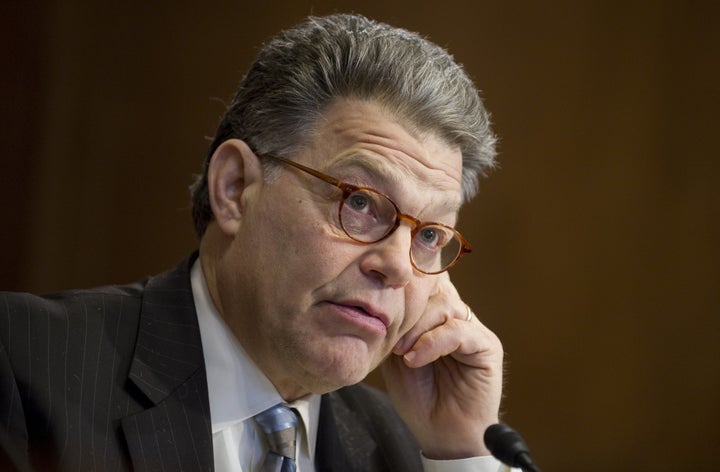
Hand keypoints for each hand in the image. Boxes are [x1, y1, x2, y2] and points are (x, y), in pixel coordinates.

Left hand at [381, 272, 503, 458]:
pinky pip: (458, 331)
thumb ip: (397, 327)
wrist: (440, 434)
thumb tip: (385, 298)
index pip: (426, 282)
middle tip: (392, 338)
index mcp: (436, 316)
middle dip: (409, 308)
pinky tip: (416, 360)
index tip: (384, 295)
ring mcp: (472, 330)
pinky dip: (433, 343)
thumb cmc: (419, 397)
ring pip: (445, 305)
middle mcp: (456, 317)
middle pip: (434, 288)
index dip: (408, 284)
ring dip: (417, 328)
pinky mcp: (486, 346)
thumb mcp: (397, 355)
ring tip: (403, 353)